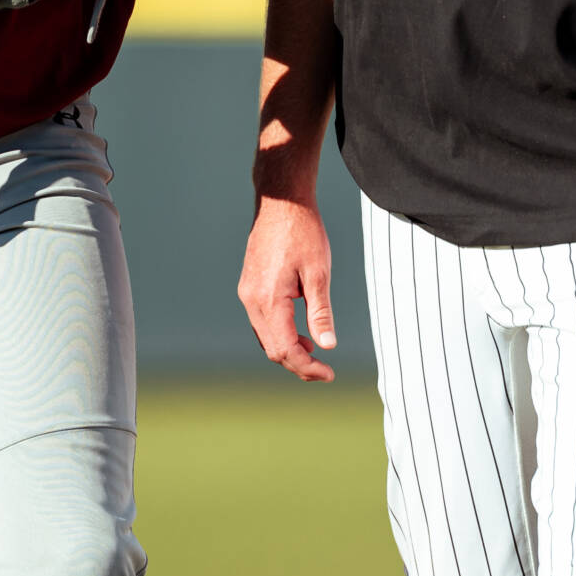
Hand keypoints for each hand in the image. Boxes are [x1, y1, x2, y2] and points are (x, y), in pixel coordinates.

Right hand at [238, 197, 337, 381]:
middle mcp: (251, 300)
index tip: (329, 374)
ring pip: (265, 337)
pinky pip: (262, 321)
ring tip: (315, 352)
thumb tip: (327, 346)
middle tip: (325, 370)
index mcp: (268, 299)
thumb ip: (321, 312)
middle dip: (298, 364)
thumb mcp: (319, 273)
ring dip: (288, 350)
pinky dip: (279, 333)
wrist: (281, 201)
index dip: (307, 368)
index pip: (285, 350)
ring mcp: (247, 292)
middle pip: (272, 349)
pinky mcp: (249, 285)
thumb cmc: (303, 232)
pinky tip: (299, 331)